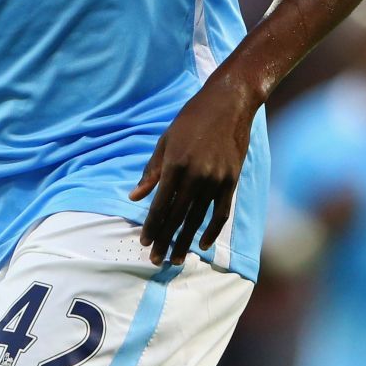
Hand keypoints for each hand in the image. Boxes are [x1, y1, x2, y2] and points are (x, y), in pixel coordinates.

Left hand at [132, 73, 257, 265]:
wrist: (228, 104)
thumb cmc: (190, 120)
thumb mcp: (165, 141)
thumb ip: (151, 172)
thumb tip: (134, 197)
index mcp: (174, 164)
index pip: (160, 205)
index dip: (151, 226)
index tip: (143, 243)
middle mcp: (195, 175)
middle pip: (177, 216)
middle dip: (165, 240)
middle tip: (155, 260)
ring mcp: (215, 180)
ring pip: (197, 219)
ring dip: (185, 241)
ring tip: (176, 259)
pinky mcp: (231, 181)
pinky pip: (220, 213)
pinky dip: (211, 231)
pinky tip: (202, 244)